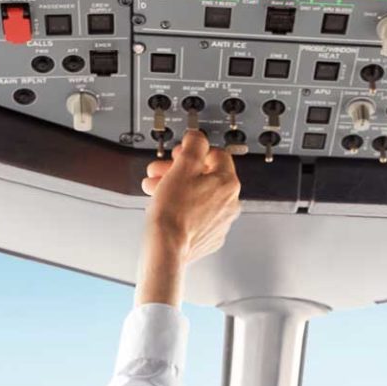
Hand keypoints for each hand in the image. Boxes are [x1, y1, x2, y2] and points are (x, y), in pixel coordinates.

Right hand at [141, 130, 240, 264]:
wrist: (166, 248)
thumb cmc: (173, 212)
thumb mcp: (182, 166)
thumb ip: (194, 145)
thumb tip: (198, 137)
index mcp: (228, 183)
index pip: (217, 155)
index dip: (194, 151)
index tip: (180, 153)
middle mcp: (230, 203)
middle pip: (205, 177)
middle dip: (179, 170)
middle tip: (162, 170)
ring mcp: (221, 222)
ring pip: (199, 196)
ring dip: (177, 188)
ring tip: (155, 188)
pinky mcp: (210, 237)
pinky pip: (197, 215)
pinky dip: (183, 208)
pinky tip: (165, 207)